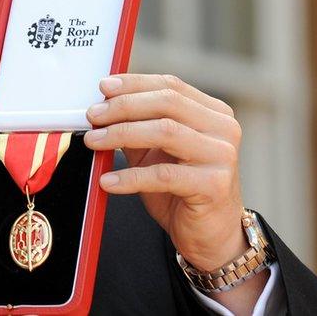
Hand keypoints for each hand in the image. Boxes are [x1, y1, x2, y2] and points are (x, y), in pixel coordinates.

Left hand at [82, 74, 247, 271]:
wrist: (209, 233)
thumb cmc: (181, 188)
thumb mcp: (155, 151)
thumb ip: (136, 127)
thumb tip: (100, 107)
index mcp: (212, 112)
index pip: (170, 86)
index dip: (134, 84)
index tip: (103, 87)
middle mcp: (223, 128)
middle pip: (167, 103)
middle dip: (123, 106)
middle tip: (92, 116)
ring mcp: (222, 156)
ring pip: (166, 132)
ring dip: (122, 134)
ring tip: (93, 142)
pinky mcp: (215, 185)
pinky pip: (164, 175)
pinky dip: (130, 176)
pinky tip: (108, 181)